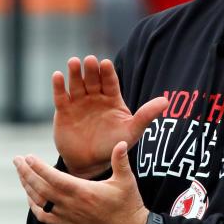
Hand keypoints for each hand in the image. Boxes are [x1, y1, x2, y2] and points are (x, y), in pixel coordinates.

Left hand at [14, 142, 148, 223]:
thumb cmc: (129, 206)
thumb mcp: (126, 180)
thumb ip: (120, 160)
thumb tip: (121, 142)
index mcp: (83, 191)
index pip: (54, 178)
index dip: (39, 167)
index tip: (28, 157)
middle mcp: (71, 204)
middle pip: (41, 188)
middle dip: (26, 173)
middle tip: (16, 160)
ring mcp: (67, 217)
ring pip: (39, 201)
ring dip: (27, 186)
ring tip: (20, 174)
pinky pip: (43, 217)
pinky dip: (33, 206)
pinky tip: (30, 197)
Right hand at [52, 55, 169, 177]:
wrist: (91, 163)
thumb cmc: (114, 145)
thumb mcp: (131, 131)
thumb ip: (146, 116)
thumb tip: (166, 101)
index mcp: (112, 98)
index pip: (110, 82)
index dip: (107, 73)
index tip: (106, 64)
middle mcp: (95, 97)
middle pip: (92, 80)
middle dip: (91, 70)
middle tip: (89, 60)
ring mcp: (78, 102)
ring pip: (76, 84)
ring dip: (74, 73)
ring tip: (74, 62)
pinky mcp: (64, 110)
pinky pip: (61, 96)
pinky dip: (59, 86)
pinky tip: (58, 76)